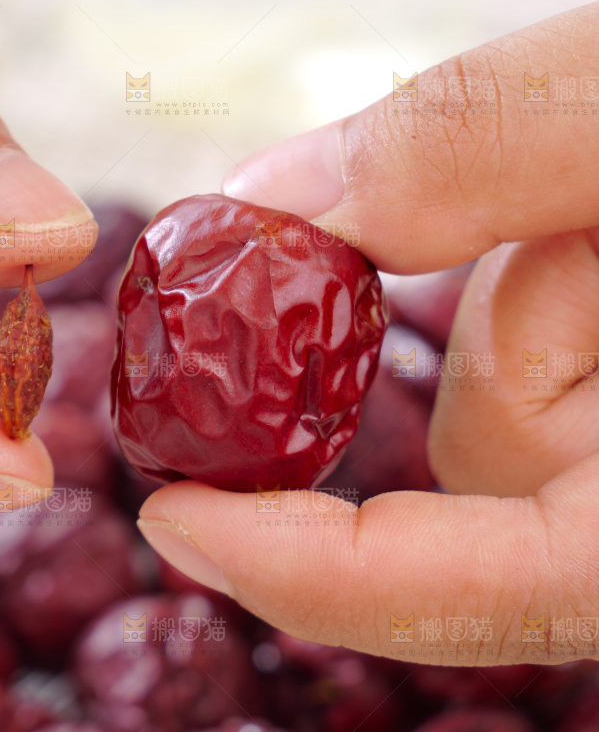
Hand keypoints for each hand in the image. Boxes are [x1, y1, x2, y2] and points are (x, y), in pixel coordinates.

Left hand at [138, 1, 598, 665]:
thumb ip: (486, 143)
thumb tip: (276, 200)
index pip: (488, 589)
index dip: (320, 573)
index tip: (175, 520)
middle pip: (491, 461)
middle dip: (513, 316)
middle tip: (594, 199)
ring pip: (518, 404)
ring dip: (549, 285)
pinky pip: (557, 363)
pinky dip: (559, 291)